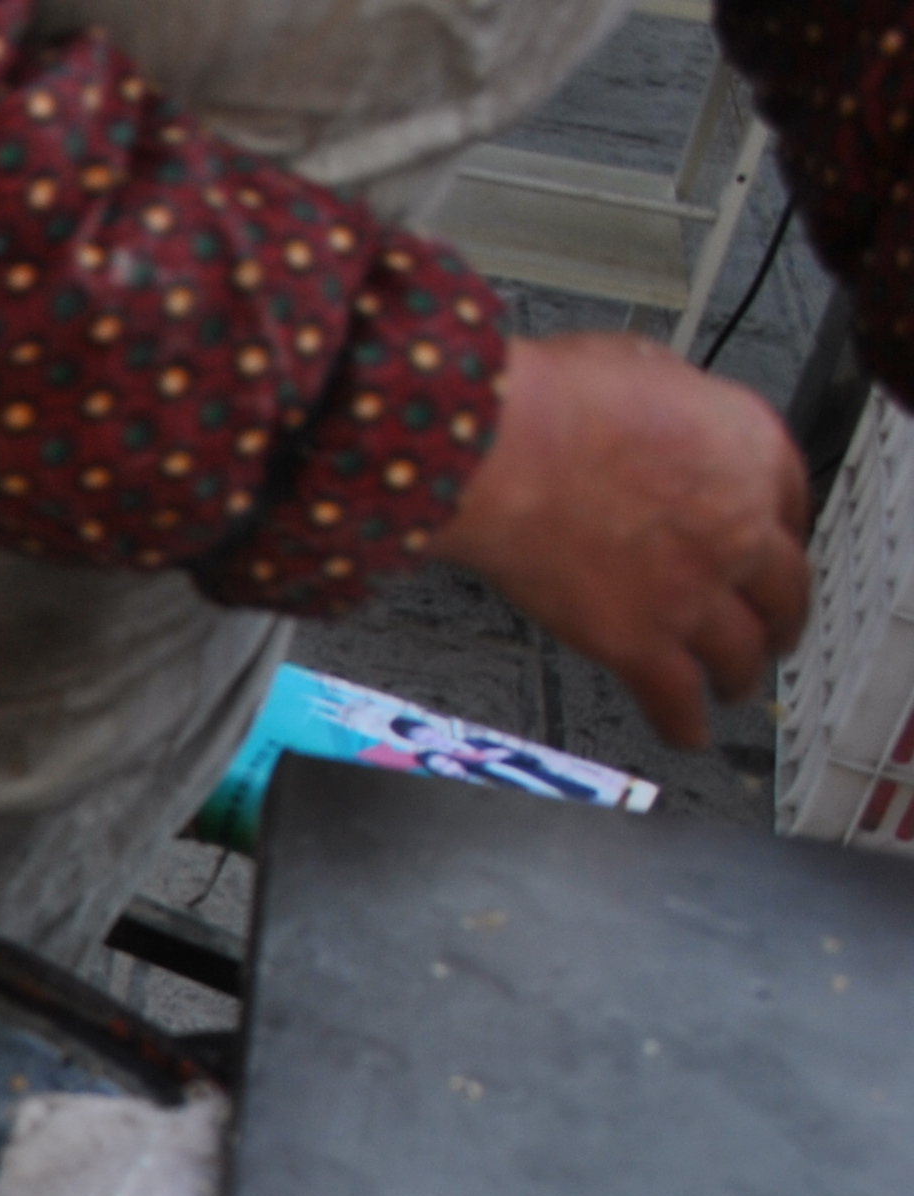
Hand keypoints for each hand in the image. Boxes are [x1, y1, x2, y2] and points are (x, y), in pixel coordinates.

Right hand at [422, 333, 810, 749]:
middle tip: (775, 628)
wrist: (500, 454)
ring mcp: (696, 592)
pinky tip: (685, 733)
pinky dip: (684, 722)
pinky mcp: (642, 643)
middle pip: (785, 588)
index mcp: (751, 450)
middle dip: (782, 615)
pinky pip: (676, 699)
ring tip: (734, 687)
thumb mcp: (640, 365)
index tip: (767, 542)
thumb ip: (669, 399)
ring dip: (742, 674)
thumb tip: (654, 404)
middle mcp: (740, 528)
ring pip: (742, 653)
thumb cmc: (552, 403)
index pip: (793, 502)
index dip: (778, 529)